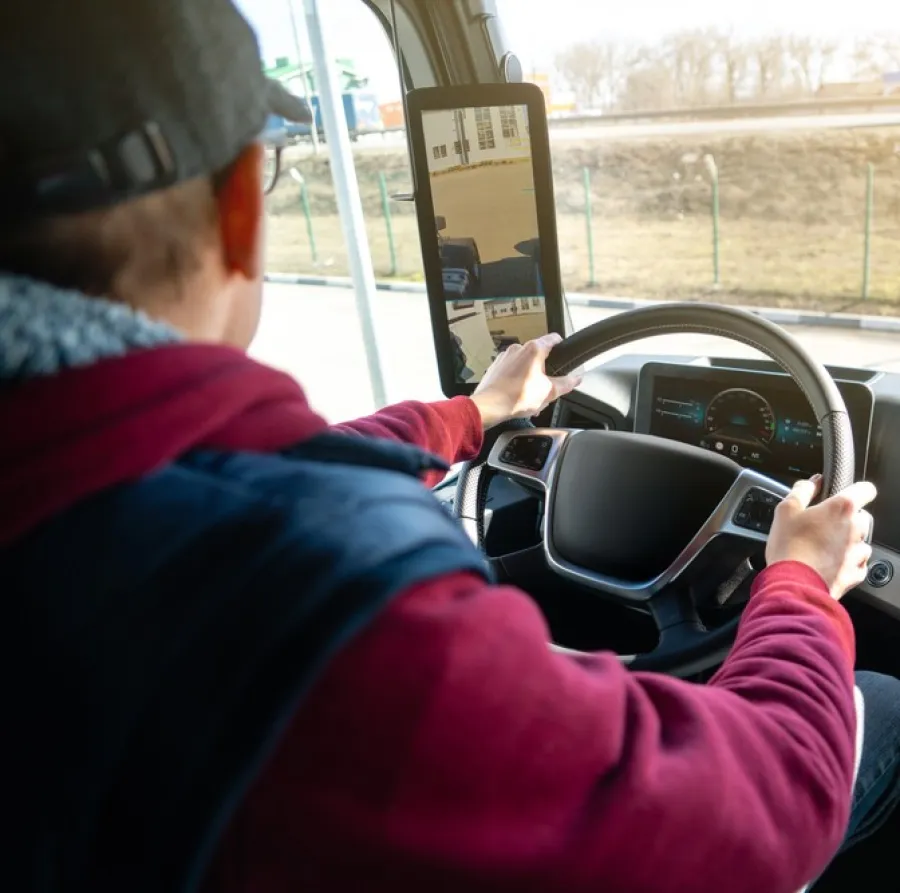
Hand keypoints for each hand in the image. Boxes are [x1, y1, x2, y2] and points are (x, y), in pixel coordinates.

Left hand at [470, 333, 581, 428]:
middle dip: (544, 370)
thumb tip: (576, 378)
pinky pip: (510, 371)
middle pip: (538, 355)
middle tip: (546, 386)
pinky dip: (516, 380)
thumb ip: (566, 383)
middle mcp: (518, 349)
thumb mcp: (549, 391)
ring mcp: (504, 357)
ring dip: (530, 377)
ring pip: (523, 364)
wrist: (489, 406)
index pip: (553, 339)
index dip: (561, 345)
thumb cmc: (517, 397)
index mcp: (534, 350)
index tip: (564, 352)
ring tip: (531, 396)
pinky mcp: (495, 367)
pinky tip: (518, 395)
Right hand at [765, 475, 875, 599]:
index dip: (857, 490)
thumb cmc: (789, 546)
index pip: (866, 489)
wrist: (792, 583)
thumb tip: (813, 482)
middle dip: (847, 520)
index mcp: (841, 508)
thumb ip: (802, 491)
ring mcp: (858, 553)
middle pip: (862, 517)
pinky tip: (828, 564)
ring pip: (861, 541)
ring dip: (848, 542)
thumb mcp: (786, 510)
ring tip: (824, 548)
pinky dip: (847, 563)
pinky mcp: (856, 573)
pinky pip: (858, 564)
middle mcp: (856, 528)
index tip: (847, 494)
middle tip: (824, 526)